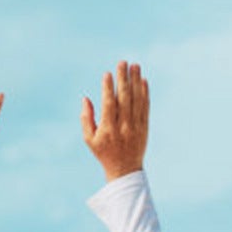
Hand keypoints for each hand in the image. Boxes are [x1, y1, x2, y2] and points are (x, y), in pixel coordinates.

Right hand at [81, 61, 148, 180]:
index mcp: (108, 129)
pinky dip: (145, 93)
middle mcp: (123, 127)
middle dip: (123, 79)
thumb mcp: (89, 139)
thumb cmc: (103, 152)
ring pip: (137, 100)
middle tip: (123, 62)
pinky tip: (143, 80)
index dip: (108, 89)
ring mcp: (136, 126)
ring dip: (136, 81)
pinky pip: (145, 107)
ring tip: (135, 66)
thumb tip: (86, 98)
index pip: (109, 105)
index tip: (107, 74)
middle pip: (124, 99)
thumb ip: (86, 119)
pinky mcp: (144, 127)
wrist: (125, 169)